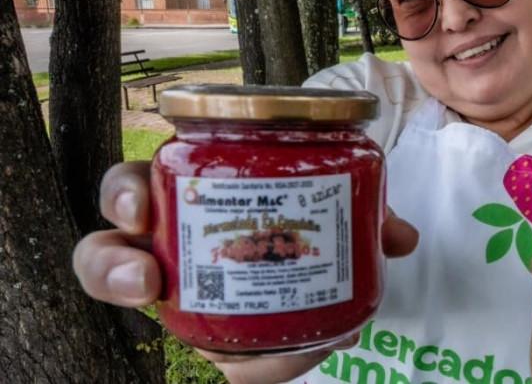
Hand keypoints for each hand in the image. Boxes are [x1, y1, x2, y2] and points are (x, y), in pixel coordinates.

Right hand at [73, 161, 418, 383]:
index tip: (139, 207)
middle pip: (108, 253)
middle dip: (112, 265)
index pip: (134, 189)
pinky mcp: (213, 344)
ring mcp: (183, 299)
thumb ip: (364, 214)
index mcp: (189, 198)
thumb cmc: (312, 221)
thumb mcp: (337, 206)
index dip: (123, 196)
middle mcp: (171, 248)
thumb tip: (399, 238)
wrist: (326, 269)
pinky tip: (296, 356)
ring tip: (205, 339)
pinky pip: (223, 366)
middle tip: (146, 275)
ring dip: (174, 335)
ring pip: (152, 320)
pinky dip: (263, 367)